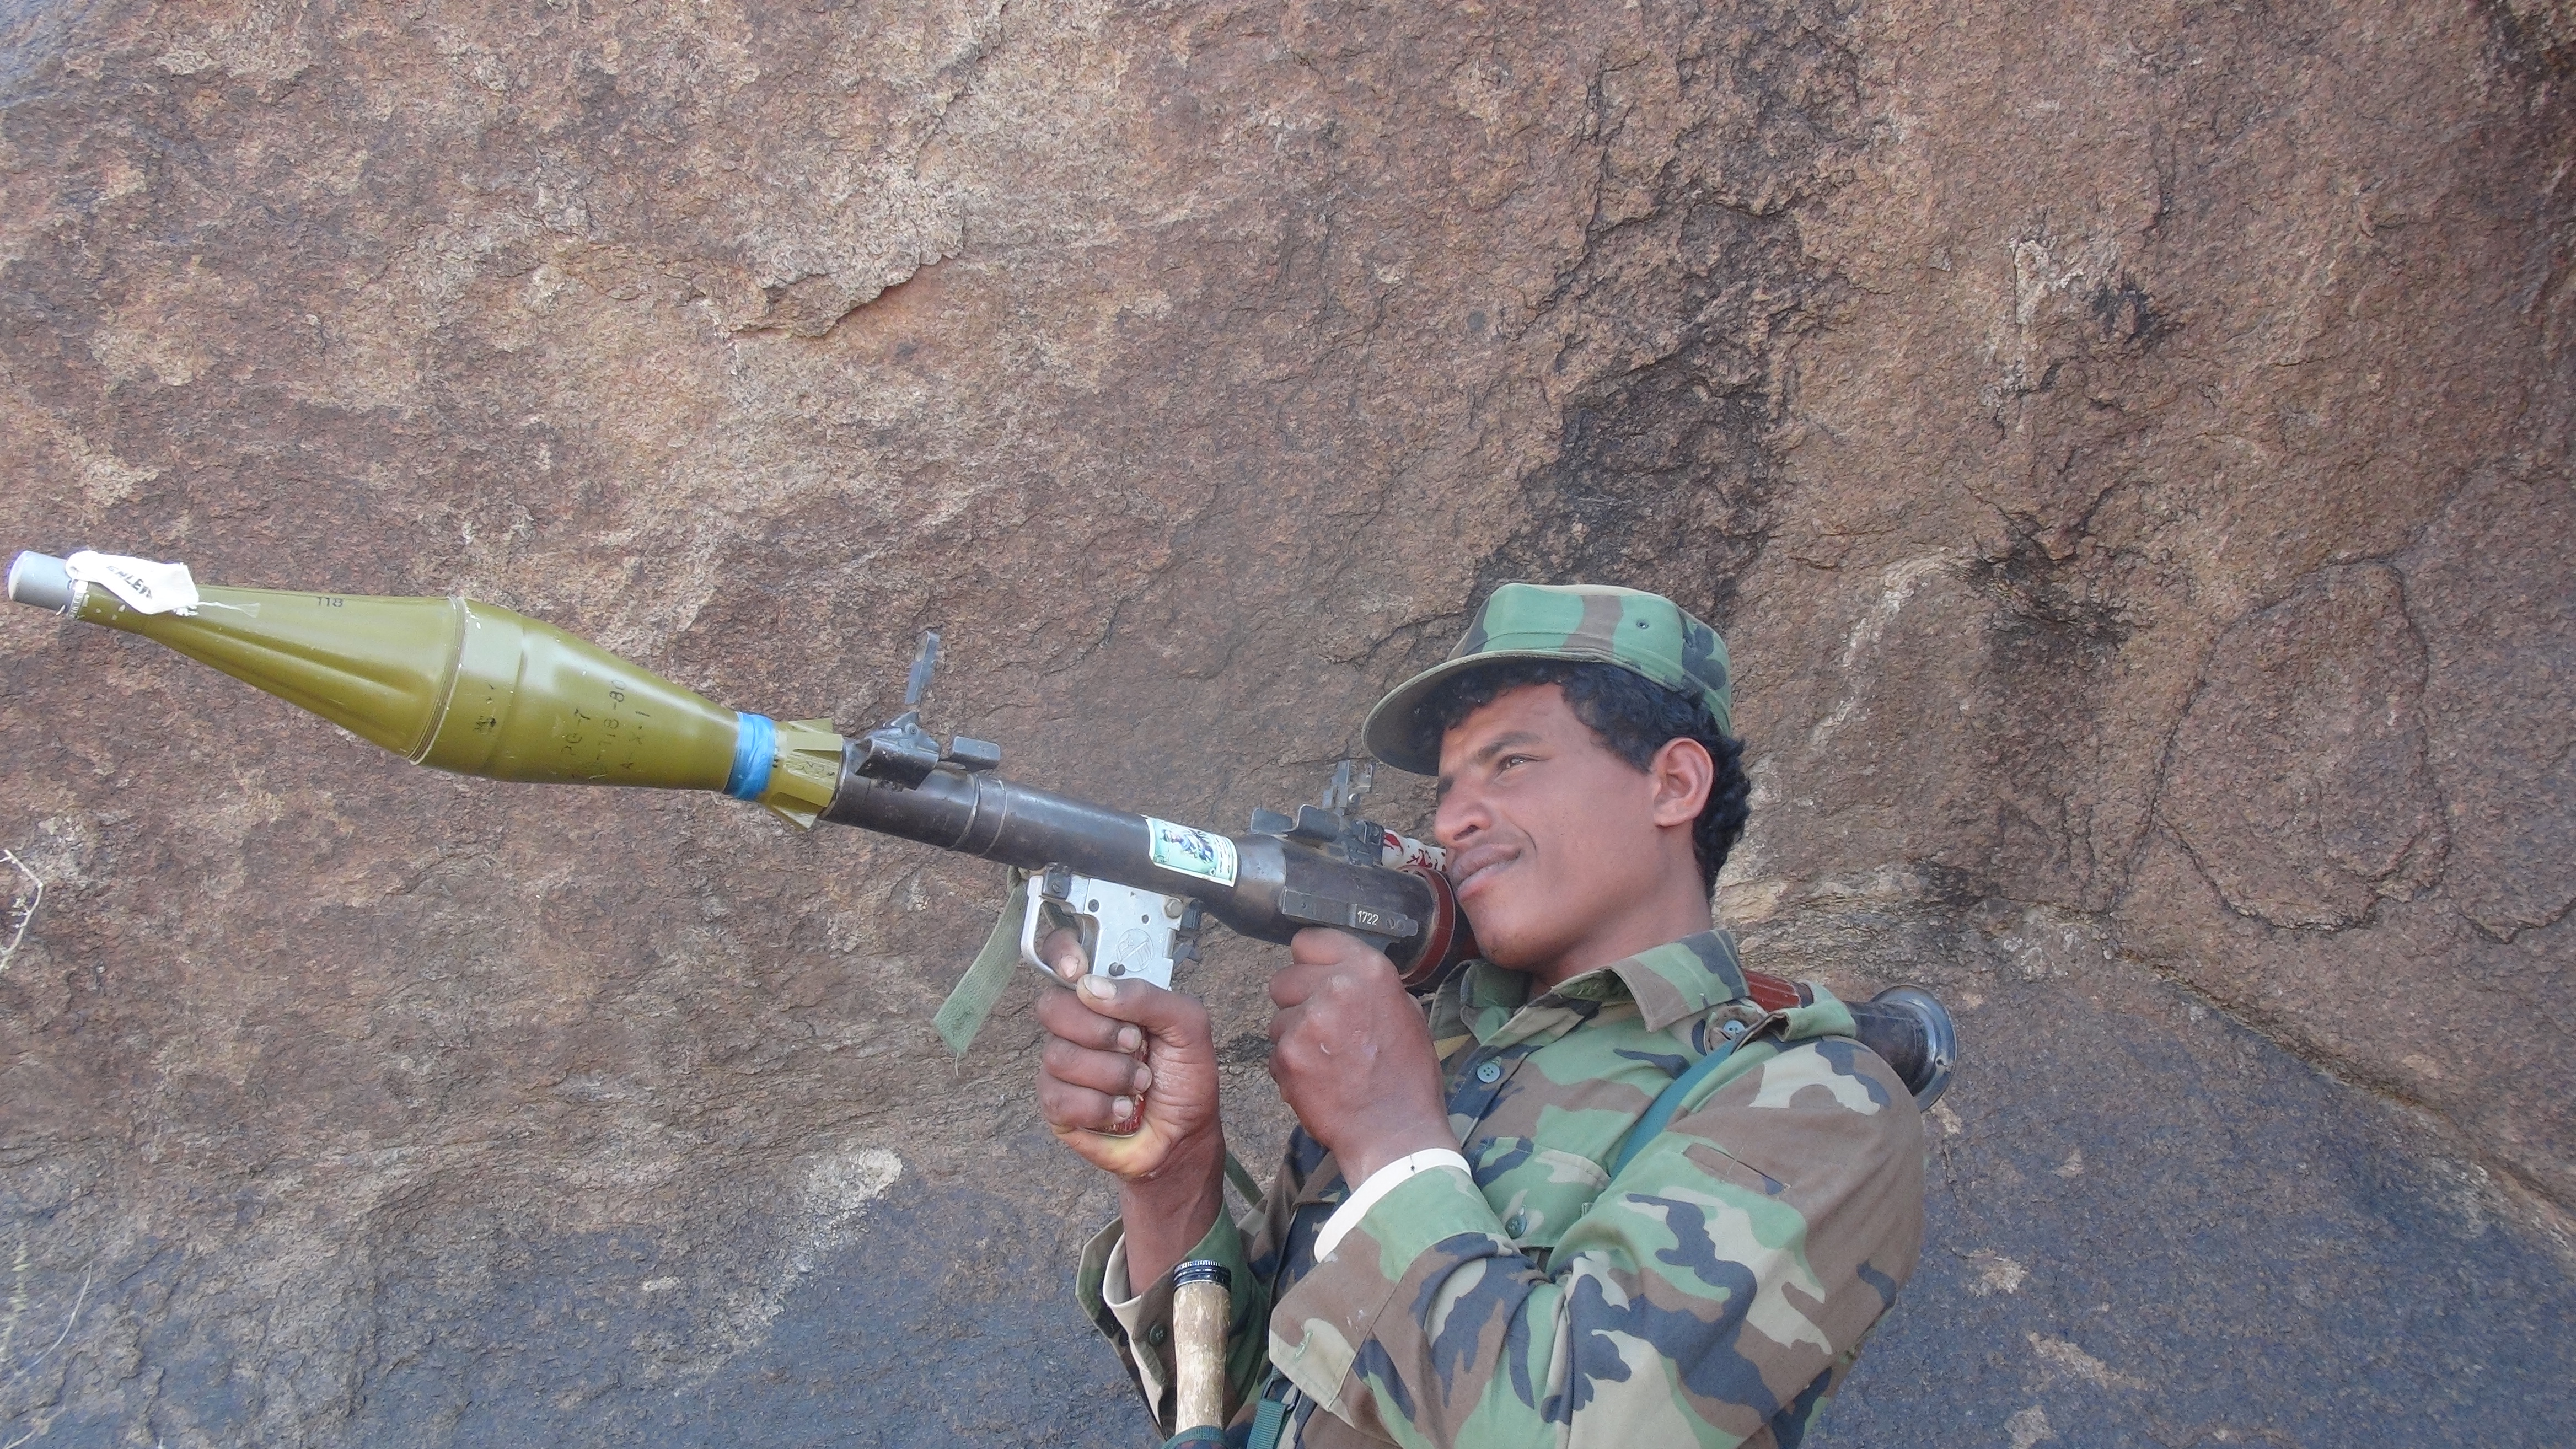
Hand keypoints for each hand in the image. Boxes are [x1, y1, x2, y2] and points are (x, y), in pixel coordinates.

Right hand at [1034, 928, 1228, 1286]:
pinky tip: (1121, 1110)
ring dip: (1111, 1075)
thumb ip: (1148, 997)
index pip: (1063, 957)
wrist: (1185, 1139)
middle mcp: (1079, 1026)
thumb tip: (1090, 987)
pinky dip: (1099, 1106)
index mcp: (1108, 996)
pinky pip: (1058, 1096)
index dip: (1060, 954)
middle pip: (1052, 1007)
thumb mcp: (1189, 1027)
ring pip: (1059, 1056)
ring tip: (1139, 1086)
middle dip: (1100, 1031)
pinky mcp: (1057, 1105)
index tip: (1076, 970)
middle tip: (1136, 1046)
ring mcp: (1063, 1065)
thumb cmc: (1186, 1079)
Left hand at [1267, 929, 1454, 1183]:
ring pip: (1277, 1018)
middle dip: (1297, 1001)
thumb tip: (1343, 973)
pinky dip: (1290, 1066)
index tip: (1315, 978)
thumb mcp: (1407, 1014)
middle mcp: (1335, 988)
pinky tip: (1318, 1081)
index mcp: (1369, 971)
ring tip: (1326, 1060)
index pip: (1309, 940)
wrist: (1395, 1133)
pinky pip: (1274, 1052)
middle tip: (1323, 1028)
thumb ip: (1369, 987)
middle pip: (1283, 977)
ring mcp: (1307, 1022)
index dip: (1310, 963)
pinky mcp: (1287, 1056)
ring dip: (1293, 1036)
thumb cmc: (1407, 1078)